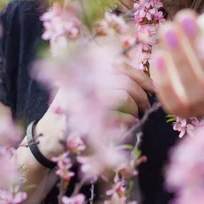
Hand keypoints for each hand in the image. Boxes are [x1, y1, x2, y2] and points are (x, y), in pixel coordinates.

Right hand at [36, 62, 155, 159]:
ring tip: (134, 117)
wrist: (50, 137)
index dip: (141, 76)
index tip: (153, 88)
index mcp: (86, 72)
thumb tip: (146, 82)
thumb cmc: (75, 113)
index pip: (120, 66)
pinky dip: (127, 121)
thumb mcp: (89, 91)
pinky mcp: (85, 121)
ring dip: (134, 109)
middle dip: (140, 95)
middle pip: (124, 81)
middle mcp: (83, 82)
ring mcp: (83, 101)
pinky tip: (127, 125)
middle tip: (144, 107)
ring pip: (123, 96)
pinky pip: (117, 117)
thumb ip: (111, 81)